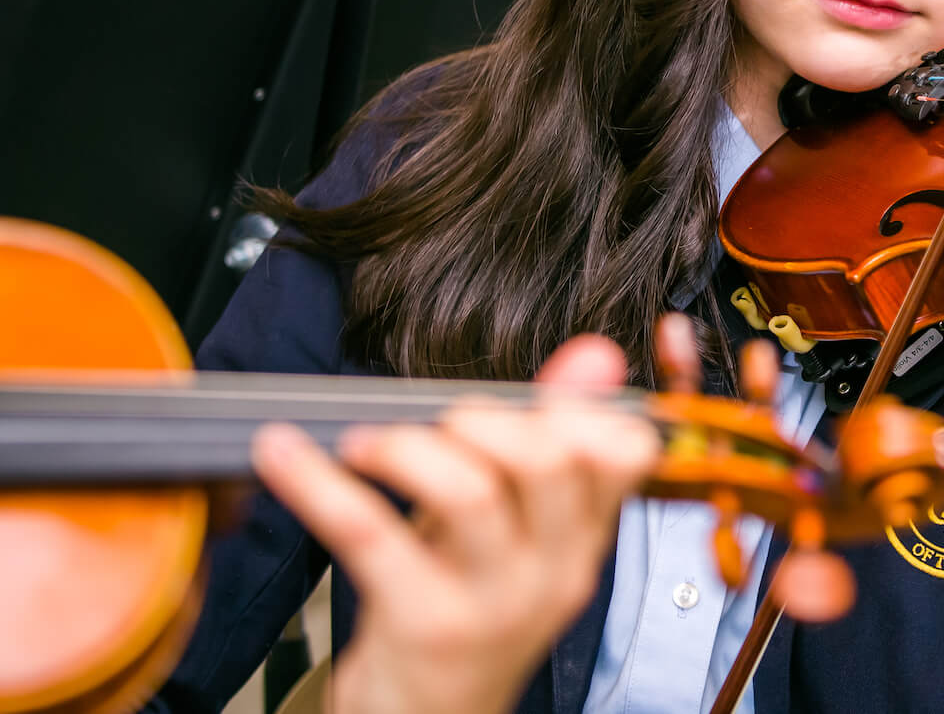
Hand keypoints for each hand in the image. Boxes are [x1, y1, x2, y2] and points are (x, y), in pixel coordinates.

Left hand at [251, 329, 666, 713]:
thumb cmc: (466, 611)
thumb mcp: (517, 530)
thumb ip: (550, 439)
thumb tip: (594, 356)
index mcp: (581, 542)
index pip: (622, 456)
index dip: (584, 408)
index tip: (535, 394)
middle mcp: (552, 571)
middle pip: (550, 461)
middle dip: (488, 417)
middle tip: (441, 422)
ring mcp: (491, 602)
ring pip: (470, 492)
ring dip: (409, 447)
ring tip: (364, 443)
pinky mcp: (421, 625)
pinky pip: (369, 534)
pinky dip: (318, 483)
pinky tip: (282, 453)